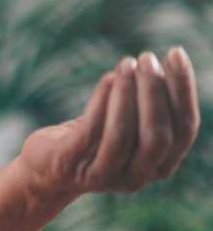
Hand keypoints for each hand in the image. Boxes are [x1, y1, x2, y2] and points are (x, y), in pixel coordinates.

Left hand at [17, 47, 199, 205]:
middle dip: (155, 92)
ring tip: (126, 62)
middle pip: (158, 135)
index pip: (185, 129)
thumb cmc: (93, 140)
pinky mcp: (71, 165)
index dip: (183, 90)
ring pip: (123, 134)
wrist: (44, 169)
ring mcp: (104, 175)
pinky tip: (108, 77)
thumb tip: (165, 63)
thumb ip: (149, 109)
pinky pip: (91, 131)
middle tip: (148, 57)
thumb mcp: (127, 127)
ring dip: (127, 94)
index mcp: (161, 166)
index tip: (176, 53)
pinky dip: (102, 101)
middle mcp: (138, 177)